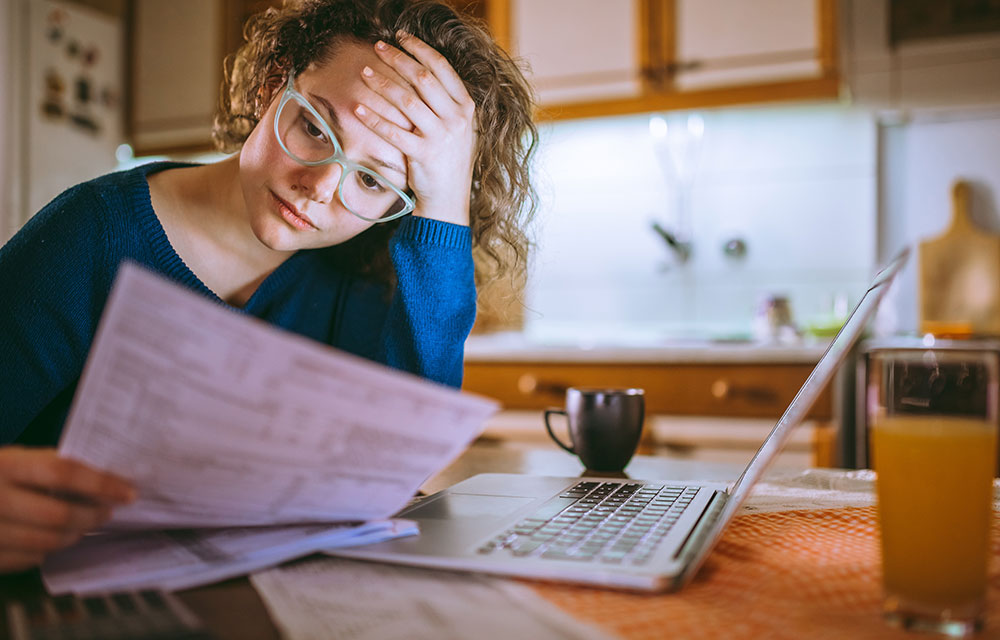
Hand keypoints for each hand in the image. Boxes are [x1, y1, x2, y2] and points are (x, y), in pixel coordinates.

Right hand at [0, 447, 134, 571]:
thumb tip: (103, 476)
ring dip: (74, 534)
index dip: (101, 483)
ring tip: (83, 524)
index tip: (128, 491)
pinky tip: (50, 538)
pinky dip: (46, 550)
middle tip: (107, 511)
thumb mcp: (12, 459)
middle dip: (92, 515)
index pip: (63, 472)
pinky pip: (27, 559)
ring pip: (46, 542)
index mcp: (4, 465)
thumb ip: (48, 466)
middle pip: (58, 515)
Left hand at [356, 31, 476, 225]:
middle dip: (398, 59)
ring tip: (365, 72)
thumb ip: (445, 102)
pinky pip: (394, 131)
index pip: (442, 68)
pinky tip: (358, 108)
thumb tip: (420, 71)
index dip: (419, 48)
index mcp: (465, 107)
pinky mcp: (423, 155)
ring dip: (383, 83)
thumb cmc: (448, 161)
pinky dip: (374, 118)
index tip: (400, 37)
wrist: (450, 199)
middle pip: (423, 78)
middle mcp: (456, 119)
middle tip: (377, 47)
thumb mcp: (458, 128)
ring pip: (407, 101)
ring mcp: (442, 137)